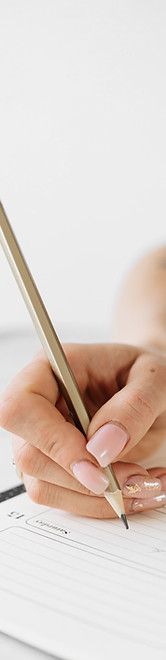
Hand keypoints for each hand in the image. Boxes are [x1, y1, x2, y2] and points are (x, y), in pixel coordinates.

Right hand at [0, 343, 165, 518]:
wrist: (152, 390)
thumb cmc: (145, 374)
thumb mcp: (154, 380)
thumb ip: (133, 407)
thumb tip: (101, 447)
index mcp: (52, 369)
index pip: (22, 407)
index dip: (52, 441)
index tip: (96, 465)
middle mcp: (39, 405)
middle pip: (29, 456)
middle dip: (84, 479)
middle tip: (136, 478)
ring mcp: (41, 440)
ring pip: (44, 486)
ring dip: (96, 498)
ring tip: (144, 483)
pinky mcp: (54, 467)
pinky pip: (63, 499)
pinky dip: (100, 504)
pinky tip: (134, 488)